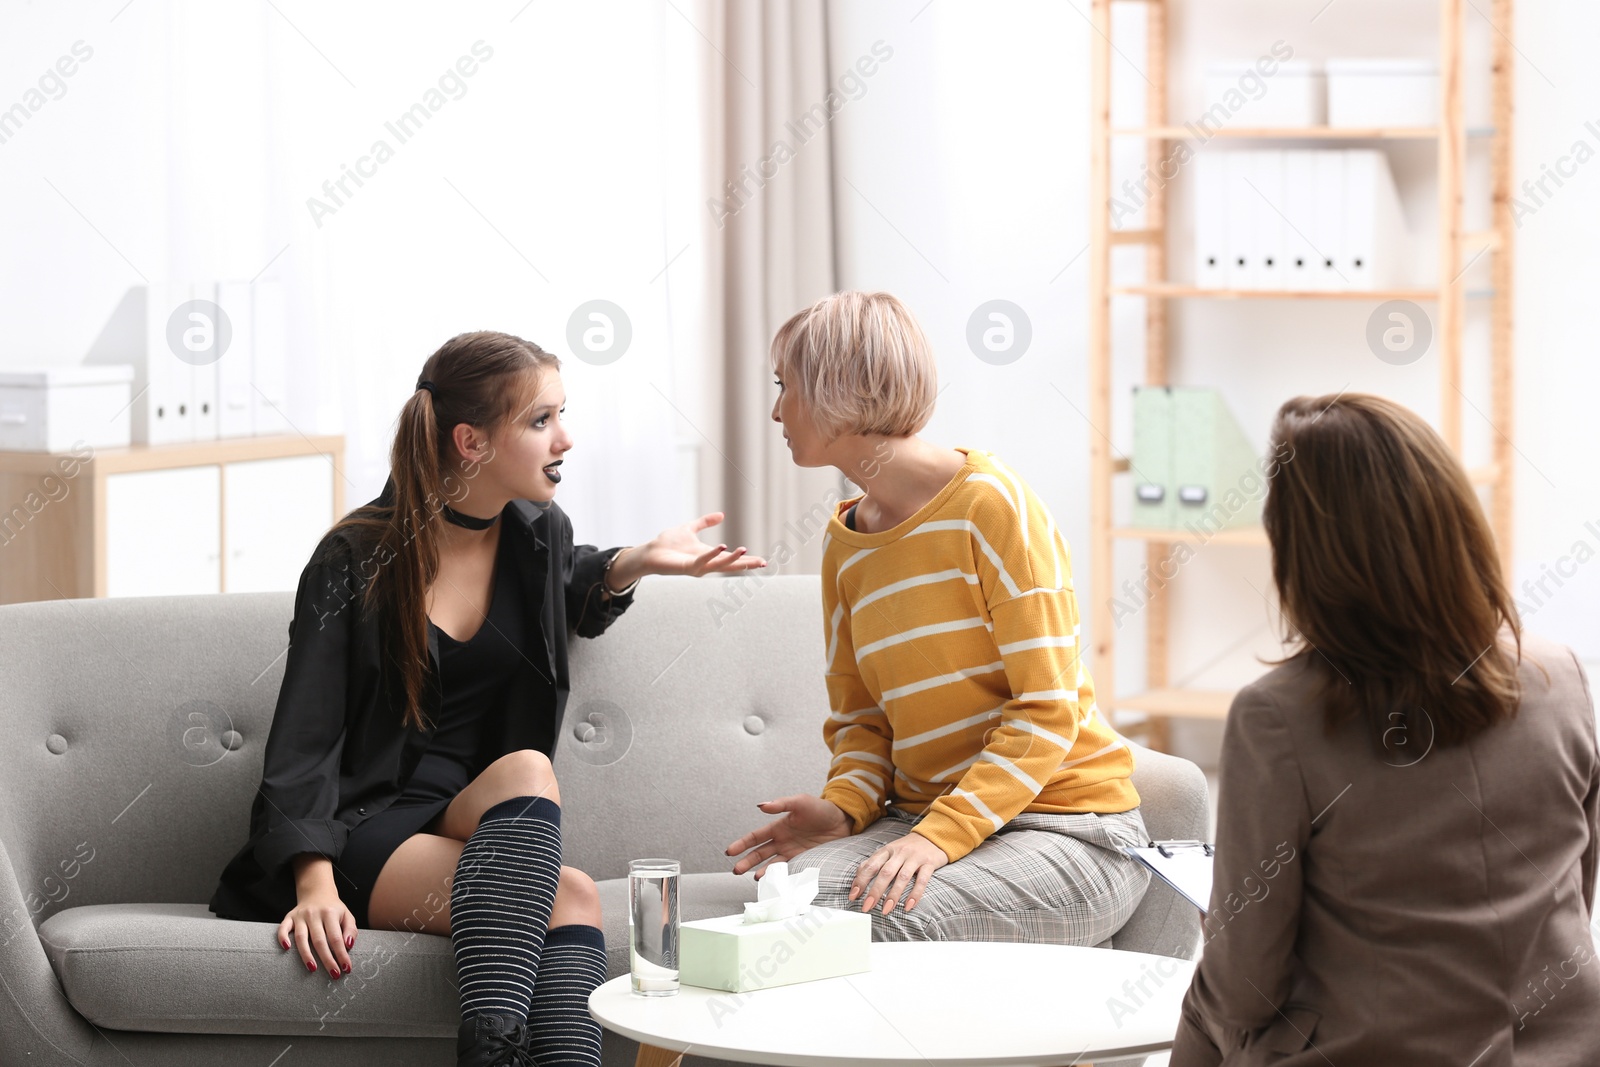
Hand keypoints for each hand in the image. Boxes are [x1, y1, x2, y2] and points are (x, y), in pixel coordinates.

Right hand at [277, 890, 355, 979]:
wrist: (317, 891)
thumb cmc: (334, 909)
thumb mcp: (347, 915)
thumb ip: (350, 930)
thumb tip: (348, 945)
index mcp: (330, 913)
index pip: (336, 938)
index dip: (341, 954)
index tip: (346, 968)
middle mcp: (314, 914)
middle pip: (320, 940)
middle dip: (327, 959)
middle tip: (334, 974)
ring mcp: (300, 916)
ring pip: (301, 937)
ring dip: (306, 954)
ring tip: (312, 969)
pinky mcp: (289, 917)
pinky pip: (283, 928)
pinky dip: (283, 937)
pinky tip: (286, 948)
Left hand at [613, 513, 768, 587]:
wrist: (650, 552)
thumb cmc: (668, 543)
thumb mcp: (690, 528)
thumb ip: (705, 522)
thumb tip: (722, 515)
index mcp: (708, 555)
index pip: (731, 559)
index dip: (746, 560)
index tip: (763, 561)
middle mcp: (705, 564)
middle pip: (730, 565)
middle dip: (746, 564)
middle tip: (763, 563)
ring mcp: (697, 567)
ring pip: (719, 565)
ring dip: (732, 559)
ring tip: (745, 550)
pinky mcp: (687, 567)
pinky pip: (703, 561)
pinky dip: (713, 554)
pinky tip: (723, 547)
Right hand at [726, 795, 851, 876]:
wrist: (842, 821)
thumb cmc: (820, 809)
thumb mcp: (800, 802)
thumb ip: (781, 804)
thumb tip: (761, 805)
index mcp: (778, 826)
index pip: (755, 837)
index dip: (742, 843)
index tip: (729, 851)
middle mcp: (782, 840)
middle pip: (759, 853)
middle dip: (746, 861)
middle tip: (735, 870)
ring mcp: (792, 851)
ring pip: (771, 863)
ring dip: (760, 870)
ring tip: (751, 878)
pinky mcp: (803, 859)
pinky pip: (787, 869)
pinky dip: (778, 876)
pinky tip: (772, 881)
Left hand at [851, 832, 948, 914]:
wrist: (932, 837)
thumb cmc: (906, 848)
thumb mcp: (889, 852)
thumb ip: (873, 864)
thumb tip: (855, 881)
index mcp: (887, 850)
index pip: (871, 865)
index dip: (861, 881)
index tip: (853, 896)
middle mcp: (900, 853)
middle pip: (885, 872)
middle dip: (875, 891)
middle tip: (867, 907)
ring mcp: (915, 858)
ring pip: (902, 877)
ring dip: (893, 895)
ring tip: (886, 910)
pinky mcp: (929, 863)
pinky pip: (922, 880)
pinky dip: (915, 894)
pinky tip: (908, 906)